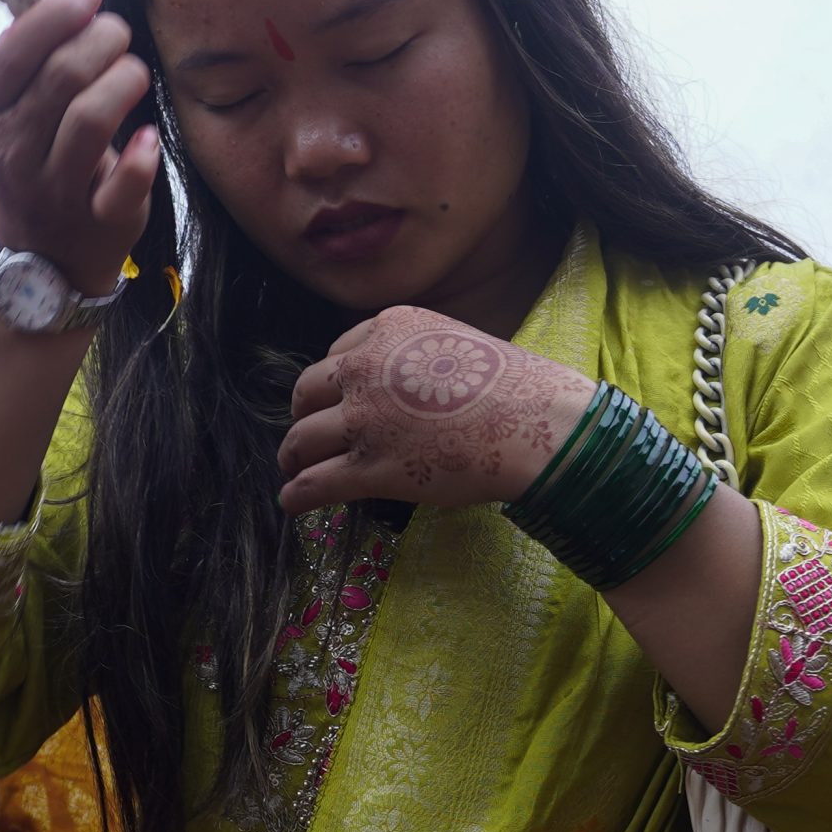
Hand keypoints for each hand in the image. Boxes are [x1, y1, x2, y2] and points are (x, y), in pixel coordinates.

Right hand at [0, 0, 161, 293]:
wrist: (39, 252)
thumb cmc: (37, 156)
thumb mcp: (14, 107)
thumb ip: (33, 55)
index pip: (15, 51)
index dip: (58, 13)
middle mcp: (12, 150)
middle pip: (62, 76)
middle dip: (103, 41)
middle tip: (120, 36)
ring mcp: (52, 189)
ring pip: (91, 119)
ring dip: (125, 82)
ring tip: (135, 74)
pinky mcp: (97, 220)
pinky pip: (123, 184)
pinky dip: (143, 157)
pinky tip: (150, 138)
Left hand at [278, 308, 596, 513]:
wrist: (540, 424)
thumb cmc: (517, 387)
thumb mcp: (458, 342)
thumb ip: (419, 355)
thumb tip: (404, 385)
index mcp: (388, 328)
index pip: (339, 353)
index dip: (334, 381)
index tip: (333, 398)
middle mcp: (365, 367)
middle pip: (308, 390)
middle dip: (304, 413)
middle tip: (309, 431)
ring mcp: (363, 419)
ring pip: (302, 438)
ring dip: (293, 455)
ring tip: (292, 468)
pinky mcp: (370, 468)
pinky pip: (314, 483)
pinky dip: (296, 495)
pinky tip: (291, 503)